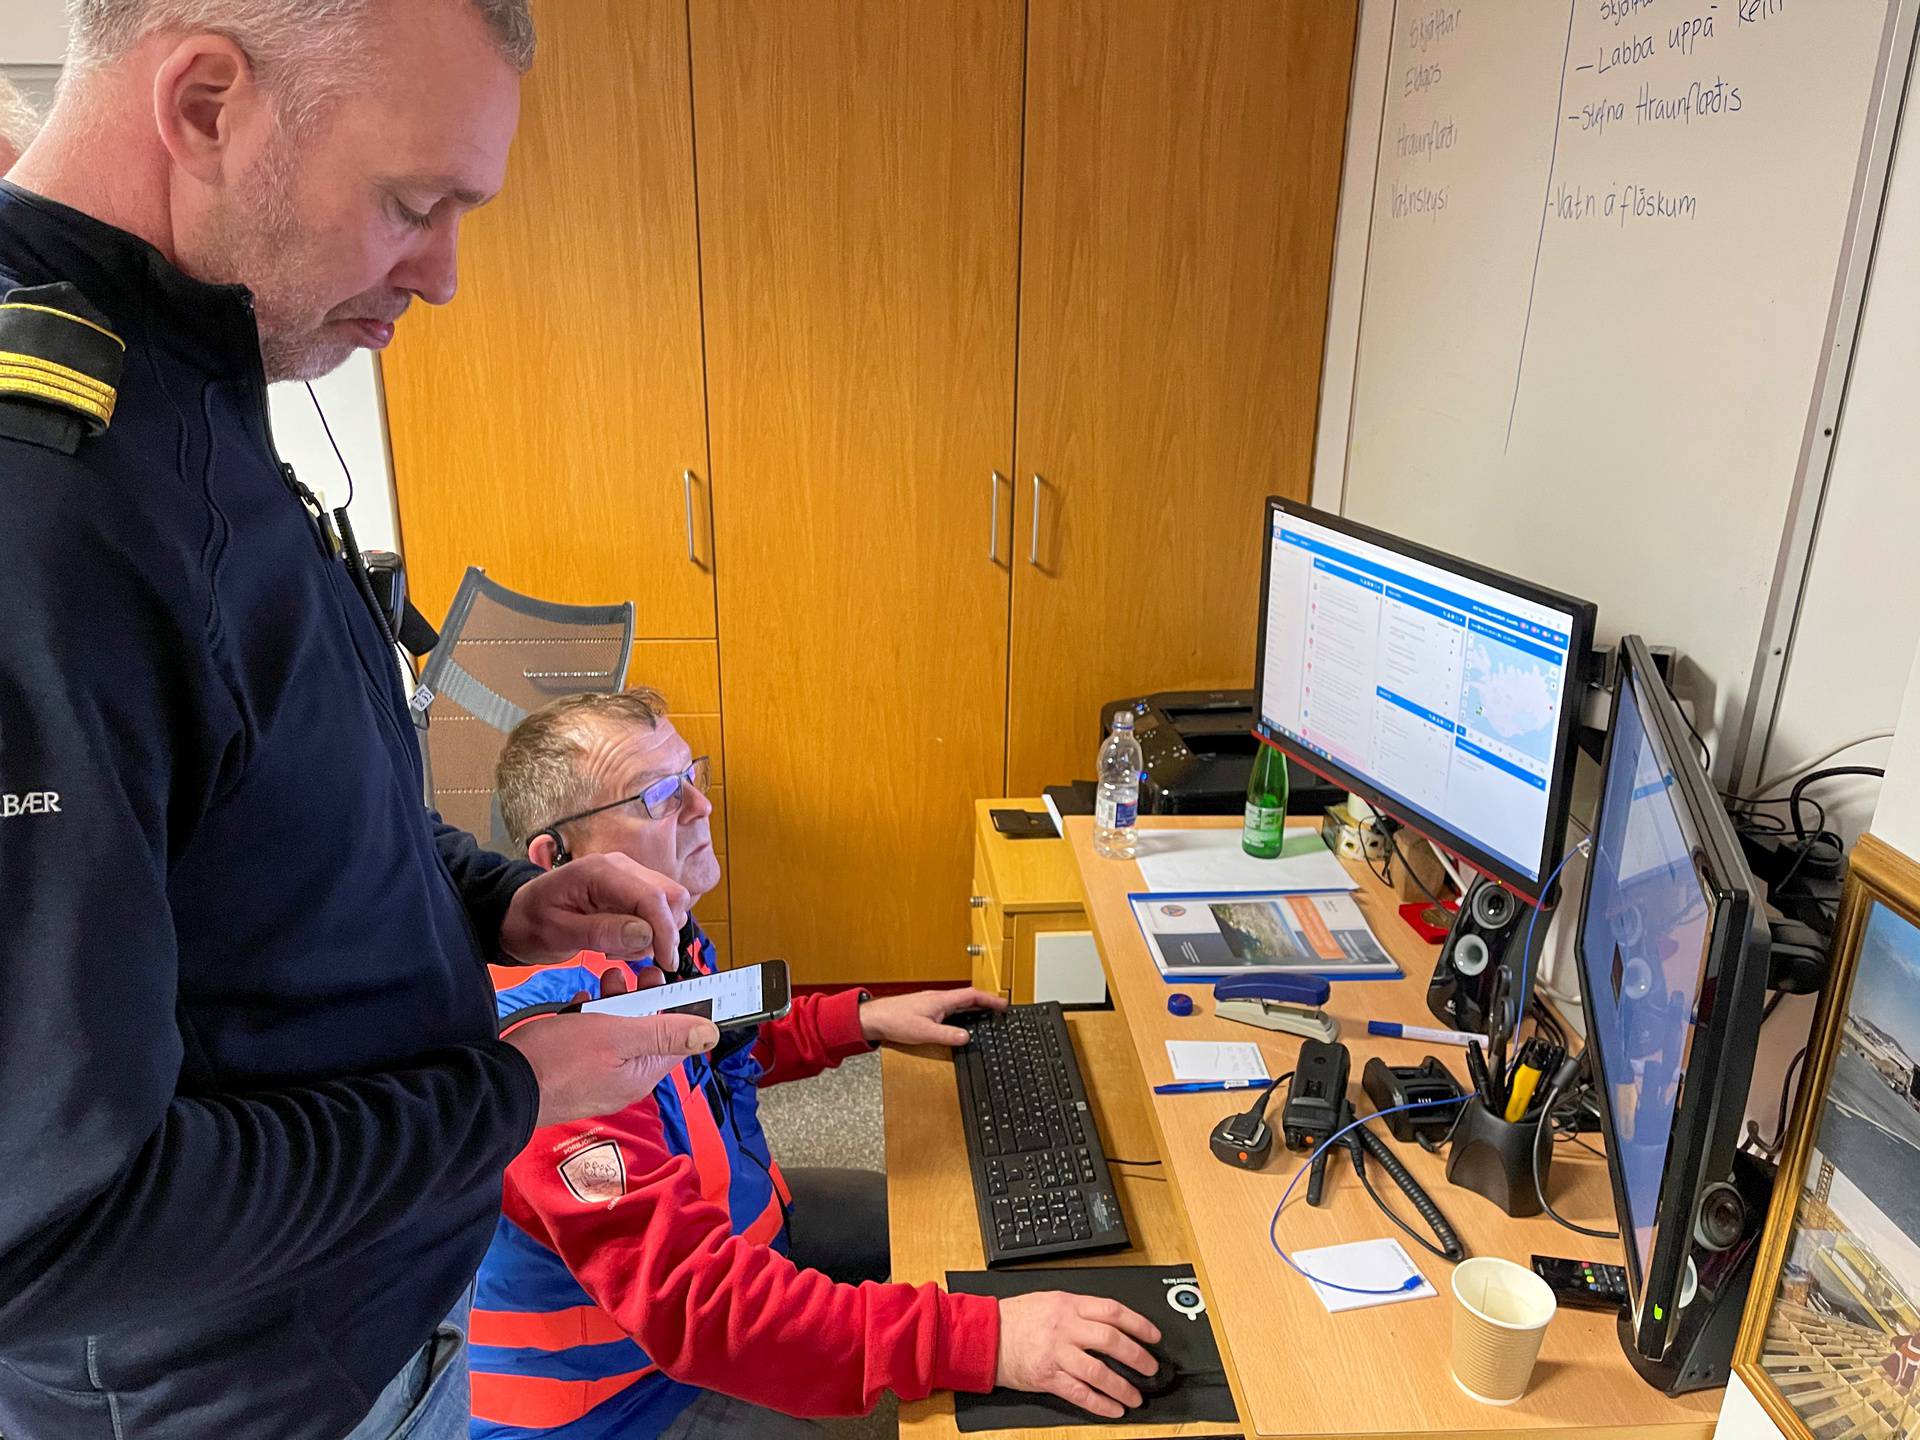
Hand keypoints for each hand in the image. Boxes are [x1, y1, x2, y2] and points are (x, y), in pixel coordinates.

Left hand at [501, 852, 691, 970]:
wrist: (516, 916)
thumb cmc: (530, 922)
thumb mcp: (557, 933)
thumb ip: (601, 931)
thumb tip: (646, 935)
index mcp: (600, 871)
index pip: (652, 896)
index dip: (665, 930)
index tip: (665, 961)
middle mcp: (620, 866)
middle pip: (671, 894)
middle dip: (664, 931)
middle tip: (635, 956)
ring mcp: (628, 876)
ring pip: (668, 904)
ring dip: (654, 933)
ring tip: (616, 947)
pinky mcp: (630, 890)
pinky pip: (656, 910)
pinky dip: (647, 932)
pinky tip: (618, 940)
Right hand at [506, 968, 717, 1128]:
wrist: (501, 1085)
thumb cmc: (558, 1061)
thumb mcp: (618, 1037)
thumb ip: (663, 1033)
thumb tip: (709, 1034)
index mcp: (642, 1073)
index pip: (679, 1037)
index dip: (683, 1007)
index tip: (680, 980)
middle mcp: (625, 1078)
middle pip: (649, 1031)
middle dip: (645, 997)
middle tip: (637, 971)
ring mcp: (598, 1075)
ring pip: (619, 1031)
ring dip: (617, 1002)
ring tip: (608, 979)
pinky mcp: (574, 1069)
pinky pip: (592, 1039)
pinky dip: (590, 1016)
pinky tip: (580, 1002)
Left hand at [857, 986, 1006, 1047]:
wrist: (873, 1019)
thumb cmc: (894, 1020)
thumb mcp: (924, 1032)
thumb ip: (947, 1035)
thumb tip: (966, 1037)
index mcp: (941, 1000)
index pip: (972, 995)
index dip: (990, 999)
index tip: (1003, 1004)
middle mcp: (938, 998)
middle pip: (968, 998)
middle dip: (986, 1003)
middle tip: (999, 1010)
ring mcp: (931, 1003)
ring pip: (958, 1003)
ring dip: (974, 1008)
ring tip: (986, 1015)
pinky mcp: (925, 1009)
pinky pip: (950, 1008)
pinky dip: (961, 1013)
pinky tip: (960, 1021)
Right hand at [994, 1292, 1162, 1417]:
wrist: (985, 1335)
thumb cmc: (1017, 1318)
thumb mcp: (1050, 1300)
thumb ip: (1079, 1309)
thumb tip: (1112, 1321)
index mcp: (1068, 1305)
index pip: (1113, 1311)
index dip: (1139, 1324)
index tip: (1154, 1336)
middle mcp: (1065, 1327)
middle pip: (1111, 1340)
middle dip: (1137, 1356)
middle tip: (1150, 1368)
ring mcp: (1056, 1353)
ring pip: (1098, 1371)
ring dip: (1122, 1386)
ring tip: (1136, 1396)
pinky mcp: (1047, 1377)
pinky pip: (1079, 1392)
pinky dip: (1100, 1403)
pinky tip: (1114, 1408)